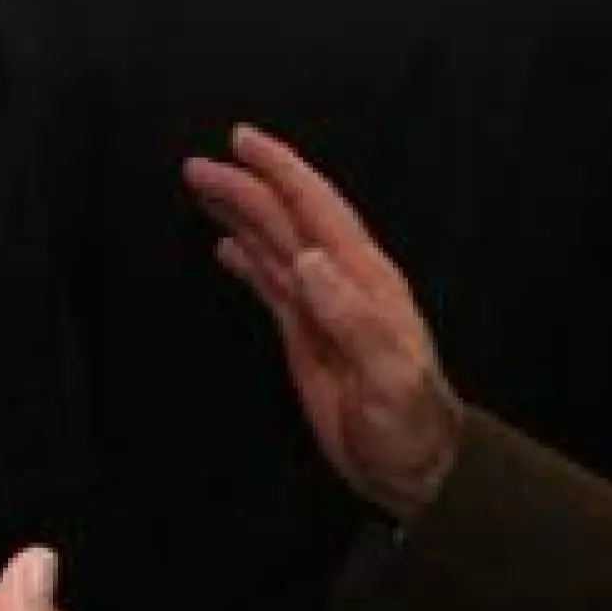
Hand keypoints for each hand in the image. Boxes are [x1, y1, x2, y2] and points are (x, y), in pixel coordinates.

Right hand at [182, 125, 465, 522]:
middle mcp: (342, 283)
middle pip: (288, 220)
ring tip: (202, 187)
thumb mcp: (388, 374)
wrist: (415, 470)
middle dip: (246, 187)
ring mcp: (323, 309)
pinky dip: (248, 259)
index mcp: (365, 280)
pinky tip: (227, 245)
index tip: (241, 140)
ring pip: (276, 245)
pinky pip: (272, 284)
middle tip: (196, 166)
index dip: (282, 171)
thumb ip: (351, 317)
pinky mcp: (307, 338)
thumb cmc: (409, 424)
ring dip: (243, 214)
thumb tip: (308, 258)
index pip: (318, 209)